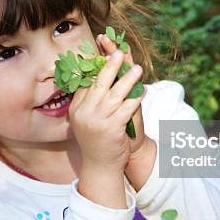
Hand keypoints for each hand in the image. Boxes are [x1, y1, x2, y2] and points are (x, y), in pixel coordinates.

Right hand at [68, 44, 146, 172]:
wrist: (100, 167)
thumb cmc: (97, 141)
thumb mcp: (87, 119)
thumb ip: (91, 101)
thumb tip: (99, 76)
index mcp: (76, 108)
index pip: (86, 82)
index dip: (96, 66)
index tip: (105, 53)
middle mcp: (83, 113)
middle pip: (99, 84)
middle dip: (110, 66)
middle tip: (119, 52)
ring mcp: (96, 121)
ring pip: (115, 94)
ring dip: (128, 79)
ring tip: (138, 68)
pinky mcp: (111, 129)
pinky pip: (126, 109)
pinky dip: (136, 98)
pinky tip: (144, 91)